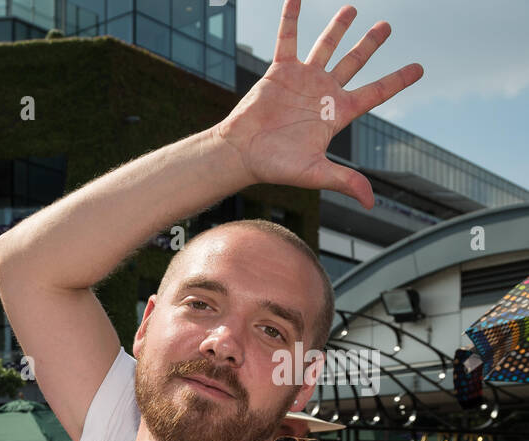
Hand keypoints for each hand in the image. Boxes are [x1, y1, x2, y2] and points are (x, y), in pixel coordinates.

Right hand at [216, 1, 421, 208]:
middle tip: (386, 27)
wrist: (241, 154)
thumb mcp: (315, 173)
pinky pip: (288, 38)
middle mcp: (323, 91)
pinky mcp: (280, 70)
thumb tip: (372, 201)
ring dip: (339, 27)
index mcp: (337, 112)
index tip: (419, 68)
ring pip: (327, 46)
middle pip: (354, 62)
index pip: (376, 91)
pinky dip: (291, 17)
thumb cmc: (276, 165)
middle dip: (371, 44)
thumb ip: (345, 181)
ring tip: (352, 9)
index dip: (398, 79)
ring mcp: (303, 78)